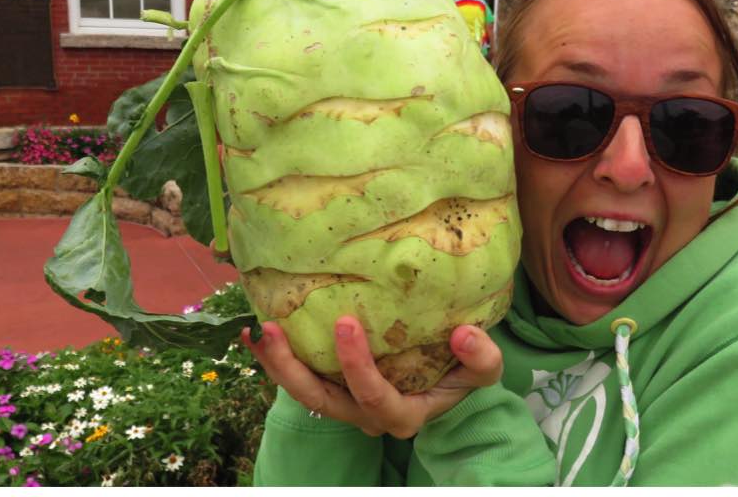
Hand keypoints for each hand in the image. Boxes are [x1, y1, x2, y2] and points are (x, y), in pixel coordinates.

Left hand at [242, 316, 502, 438]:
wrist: (446, 378)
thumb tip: (464, 334)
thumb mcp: (482, 371)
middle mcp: (365, 414)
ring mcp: (344, 402)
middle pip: (320, 400)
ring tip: (255, 331)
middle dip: (292, 368)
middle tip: (273, 328)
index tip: (346, 322)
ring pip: (302, 392)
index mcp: (402, 413)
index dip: (356, 366)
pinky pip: (298, 376)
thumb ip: (482, 358)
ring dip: (274, 363)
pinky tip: (256, 332)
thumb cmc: (461, 372)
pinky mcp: (331, 386)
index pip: (374, 397)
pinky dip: (276, 357)